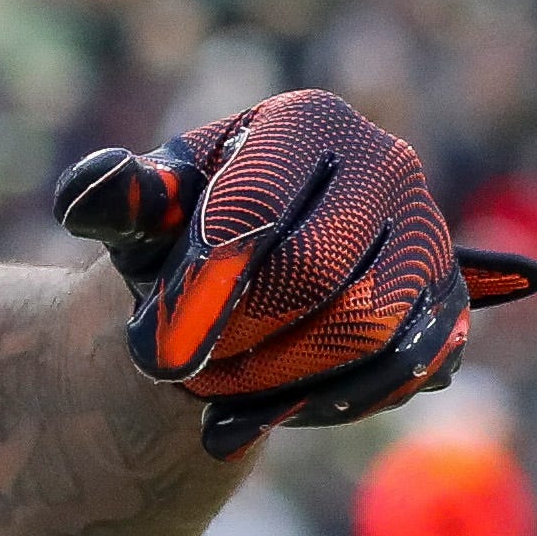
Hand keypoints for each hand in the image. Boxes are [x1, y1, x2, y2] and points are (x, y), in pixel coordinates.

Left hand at [56, 90, 536, 456]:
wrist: (235, 280)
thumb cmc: (181, 235)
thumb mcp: (140, 215)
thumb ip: (112, 200)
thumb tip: (89, 191)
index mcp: (306, 122)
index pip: (254, 212)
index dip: (201, 293)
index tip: (156, 354)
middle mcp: (388, 163)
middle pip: (315, 275)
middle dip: (237, 338)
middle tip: (176, 370)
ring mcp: (429, 233)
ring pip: (370, 331)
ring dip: (280, 380)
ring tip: (209, 393)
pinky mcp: (447, 301)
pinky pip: (404, 369)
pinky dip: (328, 402)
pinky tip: (260, 413)